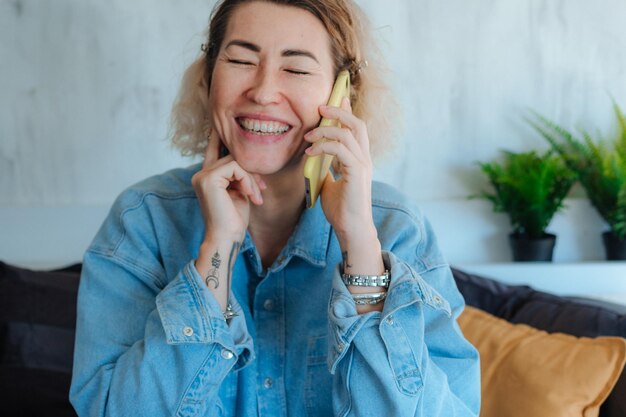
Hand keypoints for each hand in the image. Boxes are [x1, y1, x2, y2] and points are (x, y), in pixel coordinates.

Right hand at [191, 131, 265, 242]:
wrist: (227, 237)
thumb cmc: (234, 219)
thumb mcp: (239, 191)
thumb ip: (239, 175)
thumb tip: (247, 159)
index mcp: (206, 177)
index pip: (214, 150)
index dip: (219, 136)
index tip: (221, 123)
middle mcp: (200, 173)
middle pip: (232, 156)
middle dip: (251, 172)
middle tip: (261, 190)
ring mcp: (202, 175)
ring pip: (236, 161)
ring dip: (251, 179)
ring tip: (256, 196)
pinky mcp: (209, 179)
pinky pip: (236, 167)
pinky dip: (248, 181)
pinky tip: (251, 197)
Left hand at [303, 97, 374, 243]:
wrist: (350, 229)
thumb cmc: (341, 209)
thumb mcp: (330, 183)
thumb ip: (327, 168)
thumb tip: (316, 158)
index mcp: (360, 159)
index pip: (357, 128)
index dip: (347, 111)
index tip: (335, 99)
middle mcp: (365, 159)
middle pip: (357, 124)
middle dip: (338, 111)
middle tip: (320, 107)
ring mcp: (363, 165)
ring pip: (348, 133)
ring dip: (325, 130)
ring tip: (308, 135)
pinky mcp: (356, 173)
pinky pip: (340, 150)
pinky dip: (323, 146)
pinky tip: (310, 152)